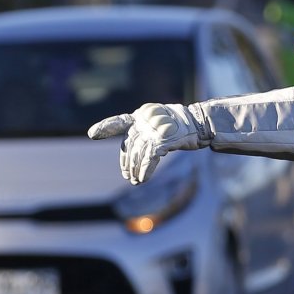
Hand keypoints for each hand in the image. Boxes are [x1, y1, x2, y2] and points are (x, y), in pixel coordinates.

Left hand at [87, 103, 210, 184]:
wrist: (200, 125)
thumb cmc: (180, 127)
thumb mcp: (159, 128)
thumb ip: (144, 136)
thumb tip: (132, 160)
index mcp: (143, 113)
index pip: (121, 121)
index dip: (106, 127)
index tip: (92, 134)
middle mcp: (146, 118)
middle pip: (130, 144)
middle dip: (127, 162)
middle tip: (127, 176)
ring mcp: (154, 128)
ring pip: (138, 153)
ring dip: (135, 169)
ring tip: (135, 180)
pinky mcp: (163, 139)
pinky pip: (149, 158)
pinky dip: (145, 170)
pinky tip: (142, 179)